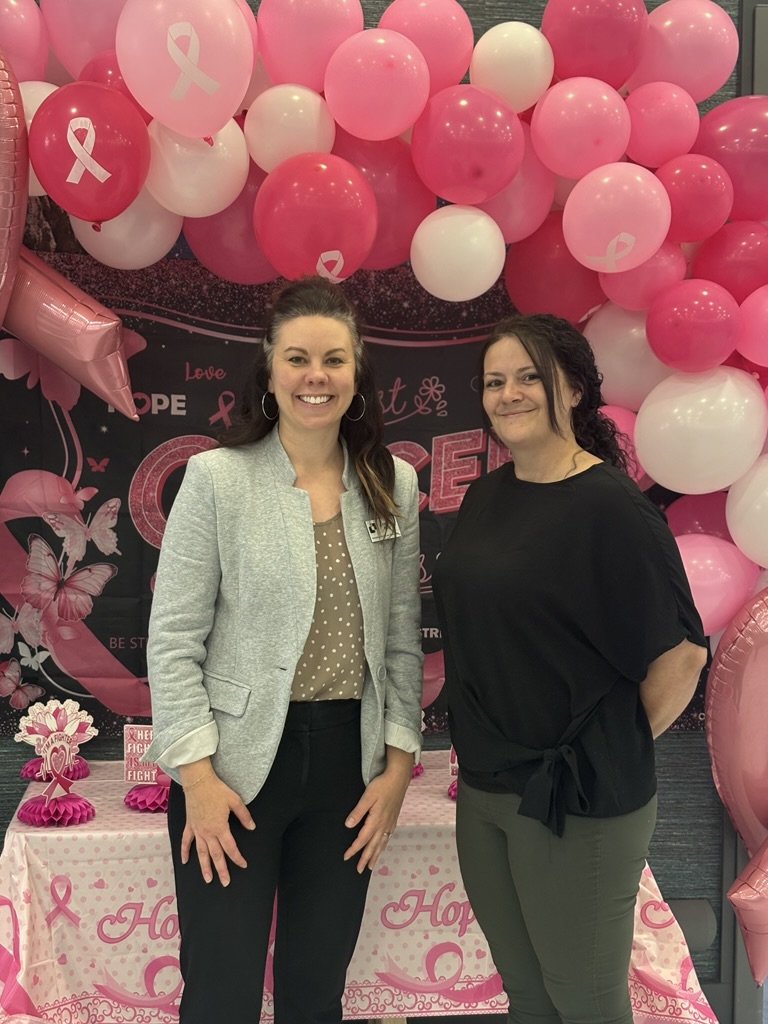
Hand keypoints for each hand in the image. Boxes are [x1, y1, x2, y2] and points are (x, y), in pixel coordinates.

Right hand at [181, 773, 254, 886]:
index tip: (243, 865)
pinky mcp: (190, 825)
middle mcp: (208, 832)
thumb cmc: (217, 790)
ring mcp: (197, 830)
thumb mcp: (235, 801)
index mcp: (220, 827)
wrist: (198, 781)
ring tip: (208, 879)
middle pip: (215, 855)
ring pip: (201, 852)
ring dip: (204, 867)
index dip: (237, 858)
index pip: (230, 848)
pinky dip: (185, 851)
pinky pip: (186, 841)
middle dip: (221, 870)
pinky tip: (184, 861)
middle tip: (225, 882)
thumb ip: (244, 816)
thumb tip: (252, 827)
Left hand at [343, 753, 411, 872]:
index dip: (353, 849)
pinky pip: (388, 838)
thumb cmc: (383, 785)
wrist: (399, 778)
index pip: (362, 839)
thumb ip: (358, 811)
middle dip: (365, 859)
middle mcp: (384, 825)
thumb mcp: (367, 796)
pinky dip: (383, 846)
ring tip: (370, 866)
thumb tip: (348, 825)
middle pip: (373, 846)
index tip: (346, 857)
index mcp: (376, 820)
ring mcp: (390, 823)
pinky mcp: (394, 819)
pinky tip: (382, 847)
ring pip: (381, 844)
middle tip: (359, 870)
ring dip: (375, 855)